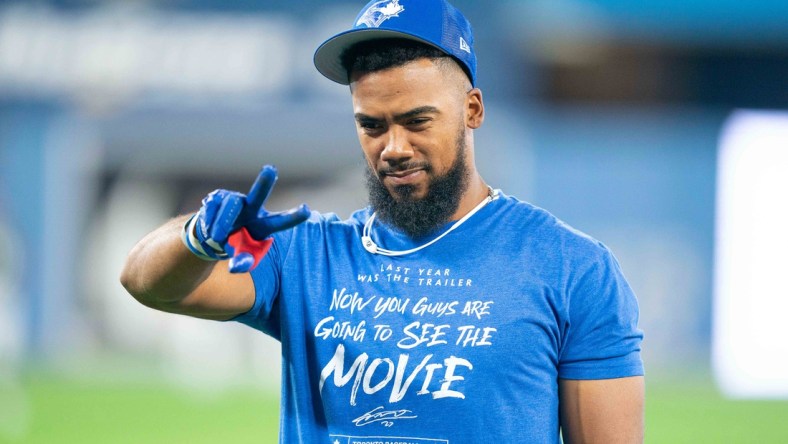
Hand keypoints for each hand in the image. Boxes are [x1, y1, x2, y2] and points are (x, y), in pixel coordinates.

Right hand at [186, 165, 309, 272]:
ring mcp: (235, 200)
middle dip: (264, 182)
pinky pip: (212, 207)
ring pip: (230, 205)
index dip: (293, 217)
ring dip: (223, 222)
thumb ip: (242, 262)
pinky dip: (209, 220)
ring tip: (216, 236)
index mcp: (264, 224)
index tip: (307, 210)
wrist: (212, 236)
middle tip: (271, 169)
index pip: (280, 221)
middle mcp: (252, 208)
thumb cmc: (236, 245)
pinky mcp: (218, 197)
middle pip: (258, 195)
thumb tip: (236, 267)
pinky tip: (208, 228)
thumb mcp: (242, 257)